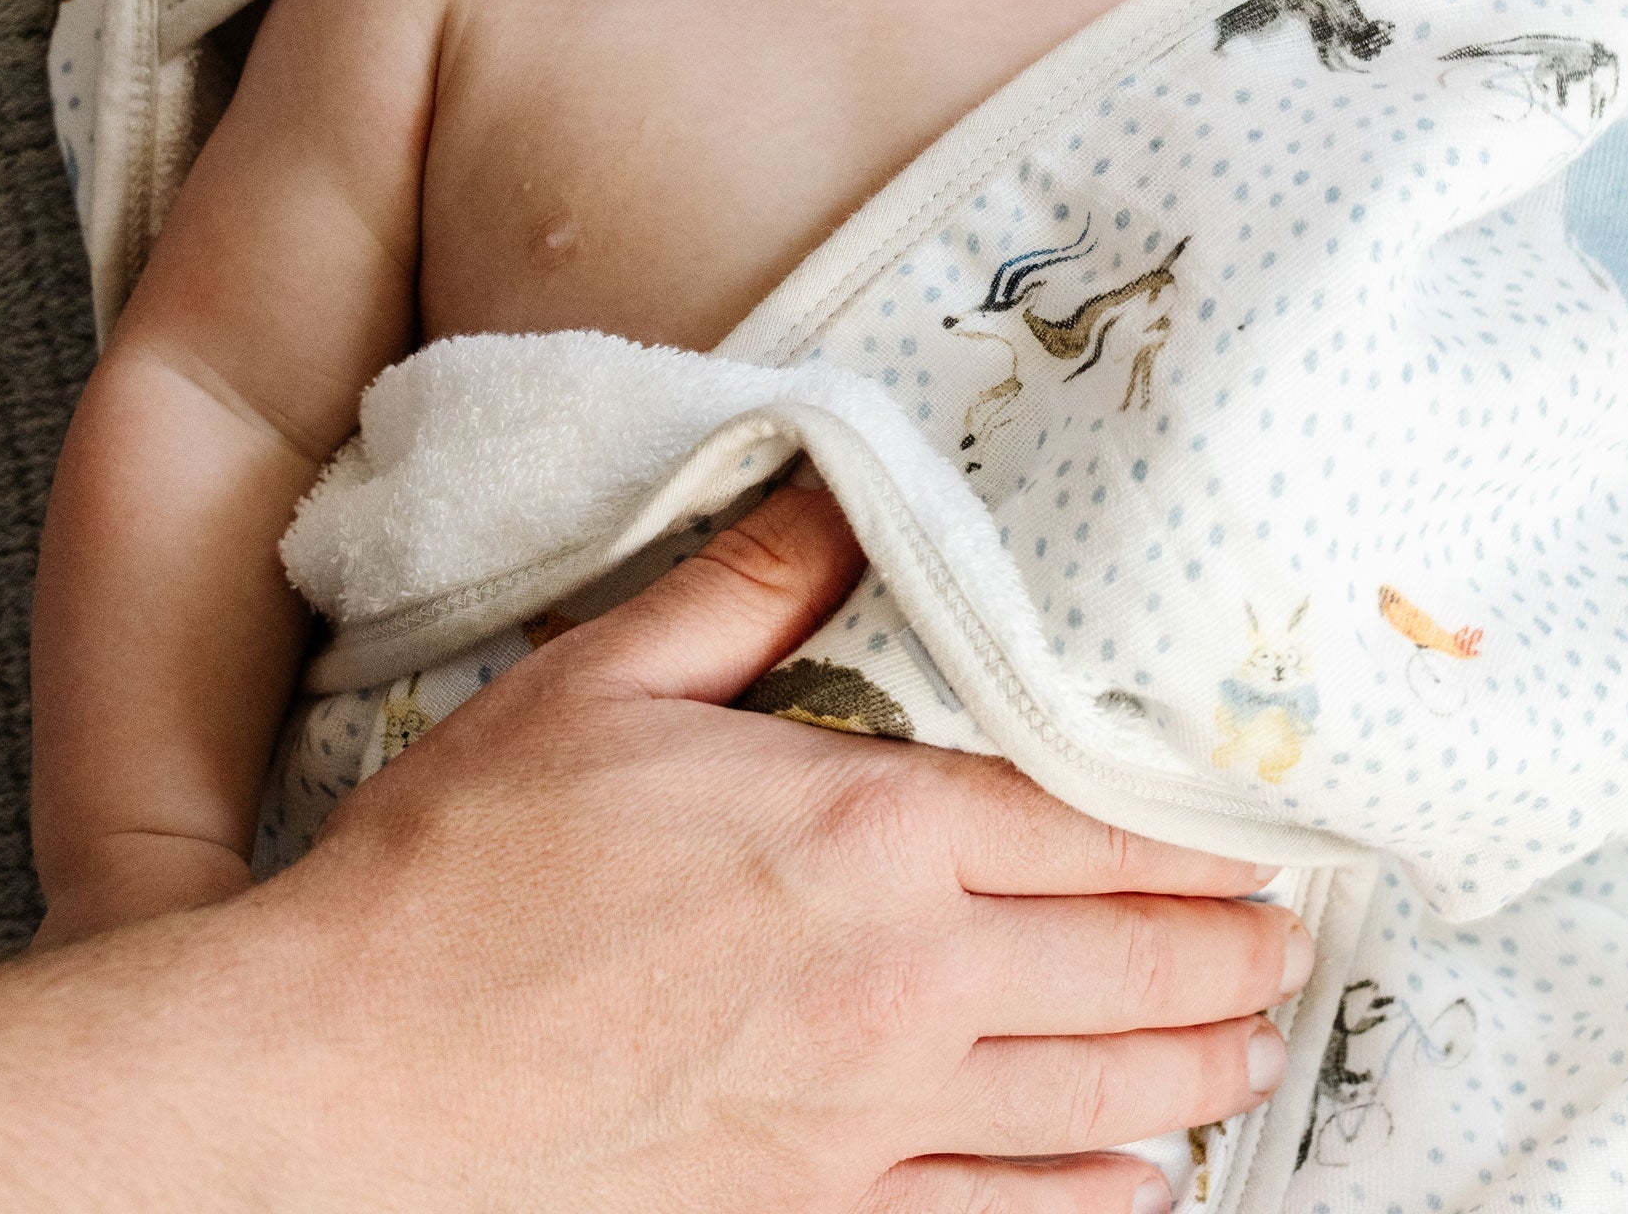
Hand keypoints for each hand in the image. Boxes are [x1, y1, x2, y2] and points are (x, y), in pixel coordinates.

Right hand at [281, 481, 1308, 1212]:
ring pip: (1084, 1100)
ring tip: (1252, 1051)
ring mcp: (859, 1120)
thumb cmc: (465, 867)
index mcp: (862, 833)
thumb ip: (755, 583)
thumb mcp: (606, 678)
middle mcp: (895, 983)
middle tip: (1289, 941)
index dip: (1190, 833)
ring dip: (1190, 1072)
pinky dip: (1084, 1209)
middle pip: (1118, 966)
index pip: (1081, 825)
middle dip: (1223, 952)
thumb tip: (851, 487)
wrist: (338, 1083)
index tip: (1261, 836)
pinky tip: (1140, 1195)